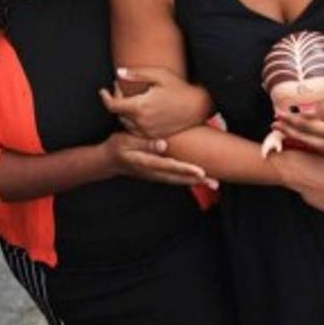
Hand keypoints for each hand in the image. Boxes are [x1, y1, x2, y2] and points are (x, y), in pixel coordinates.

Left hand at [99, 66, 208, 138]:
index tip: (103, 91)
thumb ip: (136, 74)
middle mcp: (141, 122)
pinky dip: (134, 121)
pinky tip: (141, 111)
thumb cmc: (179, 87)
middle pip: (118, 114)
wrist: (198, 106)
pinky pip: (137, 130)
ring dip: (125, 112)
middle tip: (122, 88)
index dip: (105, 97)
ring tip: (132, 99)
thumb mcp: (159, 75)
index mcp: (139, 106)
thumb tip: (118, 72)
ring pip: (126, 123)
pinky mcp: (155, 136)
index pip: (112, 105)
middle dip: (117, 101)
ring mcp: (148, 131)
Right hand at [101, 132, 216, 187]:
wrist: (108, 160)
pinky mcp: (158, 174)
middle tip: (215, 182)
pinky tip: (200, 180)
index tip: (201, 172)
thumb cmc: (117, 147)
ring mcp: (156, 175)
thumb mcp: (126, 141)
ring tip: (214, 183)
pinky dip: (188, 180)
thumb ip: (145, 143)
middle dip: (197, 180)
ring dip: (196, 182)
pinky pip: (175, 179)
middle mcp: (153, 172)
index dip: (186, 169)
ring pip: (178, 180)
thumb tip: (163, 145)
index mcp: (147, 163)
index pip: (170, 166)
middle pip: (178, 178)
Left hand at [271, 95, 323, 156]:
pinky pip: (318, 147)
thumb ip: (323, 107)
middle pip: (304, 138)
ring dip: (295, 136)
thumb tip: (304, 113)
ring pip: (310, 144)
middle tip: (274, 124)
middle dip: (288, 130)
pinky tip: (299, 135)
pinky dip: (307, 140)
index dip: (291, 120)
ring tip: (282, 129)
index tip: (278, 114)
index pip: (306, 125)